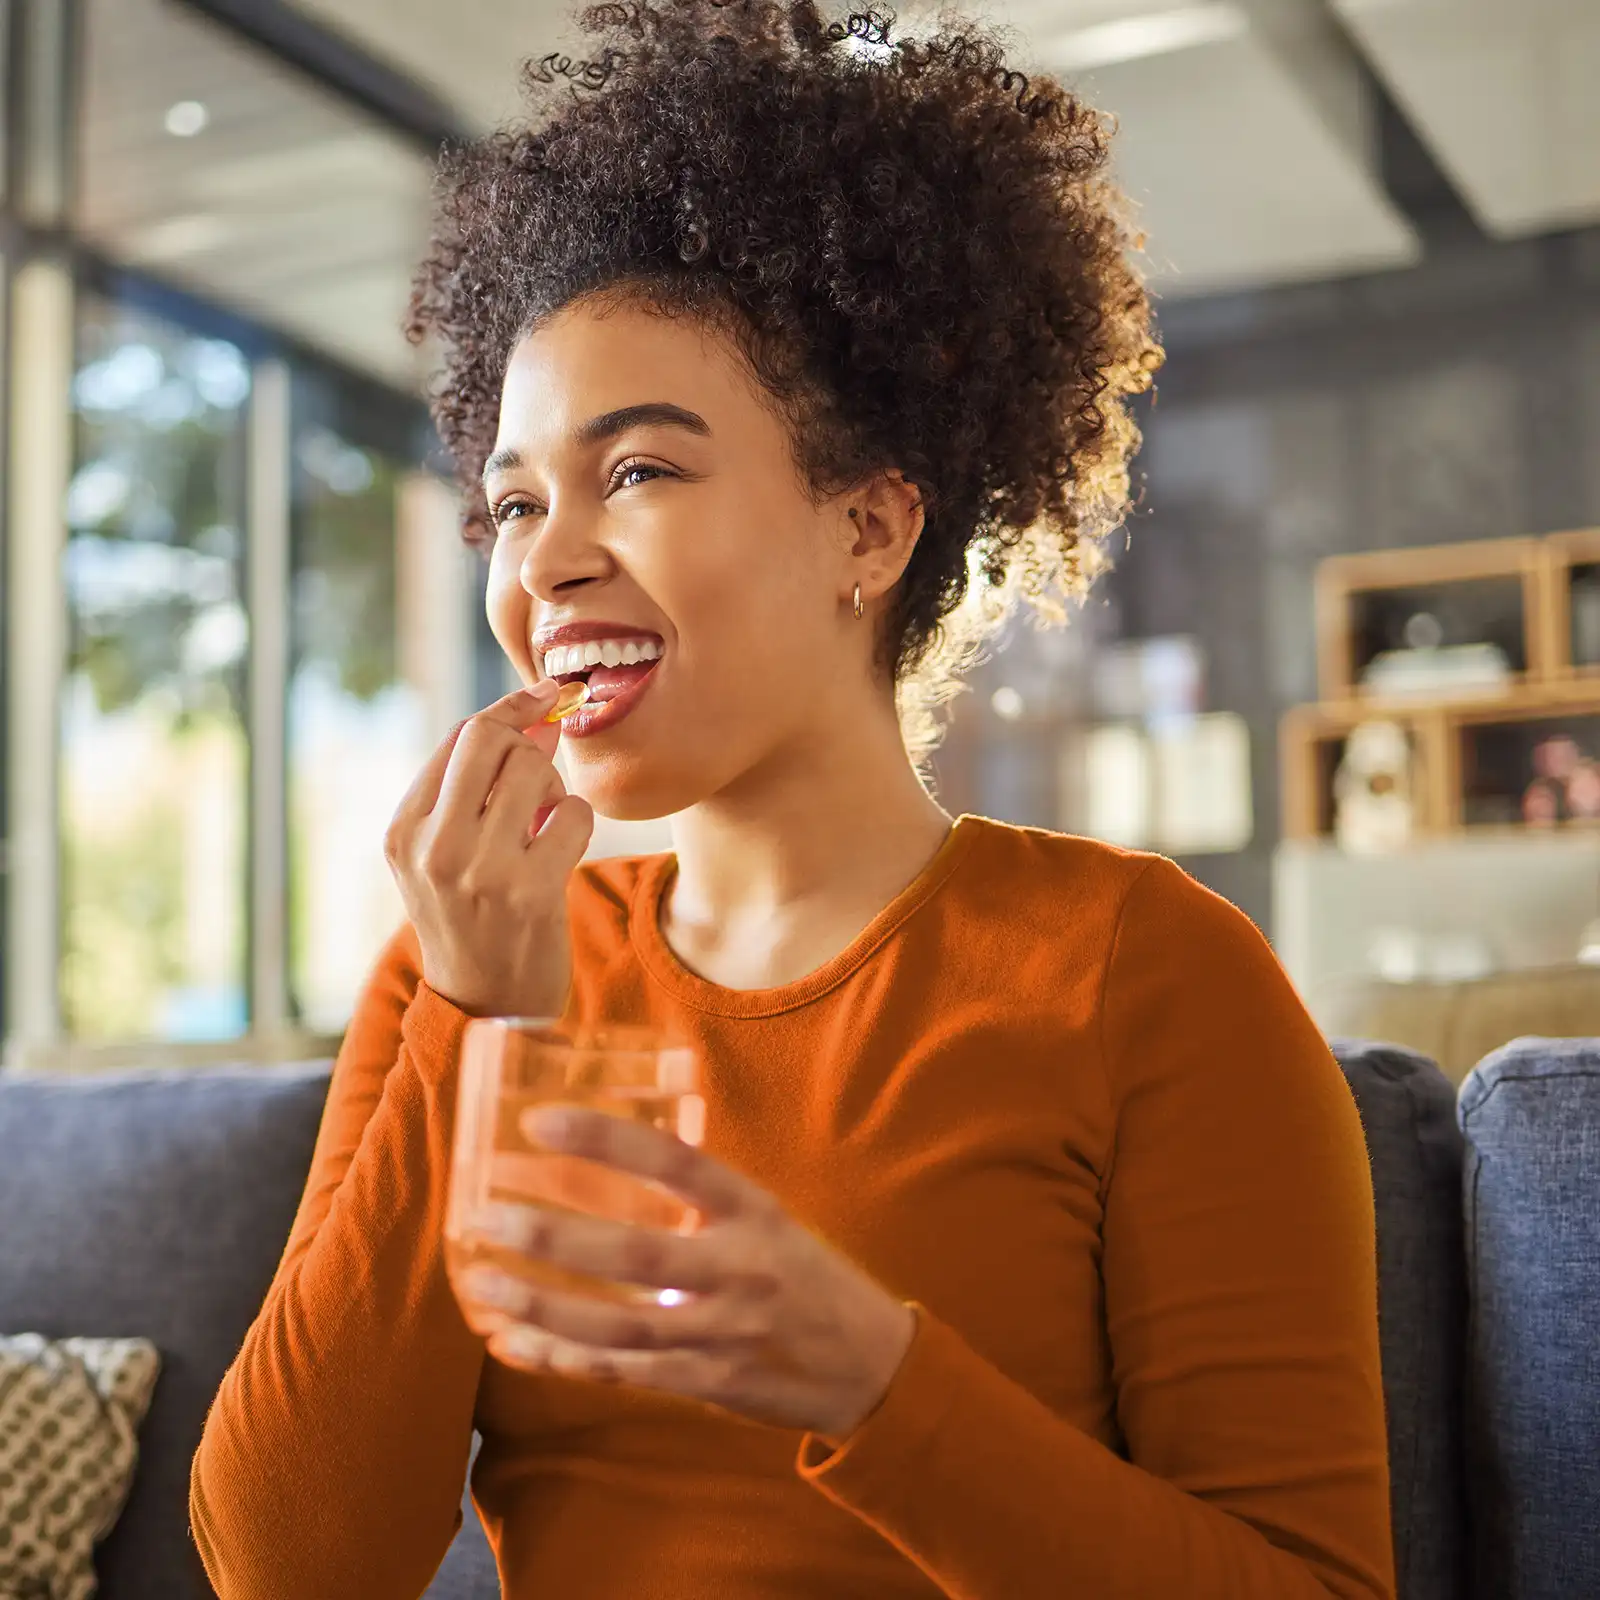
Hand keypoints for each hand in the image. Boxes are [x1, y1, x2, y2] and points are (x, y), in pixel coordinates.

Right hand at [384, 683, 593, 1018]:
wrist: (487, 1007)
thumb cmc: (474, 917)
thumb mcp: (447, 853)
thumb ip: (478, 786)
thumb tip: (541, 715)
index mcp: (402, 830)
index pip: (458, 736)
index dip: (510, 708)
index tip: (546, 694)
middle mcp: (432, 846)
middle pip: (492, 740)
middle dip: (530, 743)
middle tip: (540, 779)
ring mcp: (479, 869)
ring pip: (533, 770)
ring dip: (553, 788)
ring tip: (543, 824)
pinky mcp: (528, 891)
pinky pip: (573, 813)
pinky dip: (577, 822)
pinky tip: (561, 852)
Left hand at [463, 1105, 918, 1442]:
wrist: (869, 1364)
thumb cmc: (802, 1273)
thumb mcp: (767, 1218)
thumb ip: (699, 1198)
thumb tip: (606, 1159)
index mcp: (755, 1211)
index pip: (676, 1163)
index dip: (606, 1141)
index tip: (538, 1123)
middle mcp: (741, 1269)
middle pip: (638, 1255)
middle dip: (555, 1237)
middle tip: (486, 1217)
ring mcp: (725, 1333)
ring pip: (620, 1325)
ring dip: (544, 1306)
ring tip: (484, 1284)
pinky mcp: (709, 1384)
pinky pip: (624, 1372)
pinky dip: (563, 1358)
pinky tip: (513, 1343)